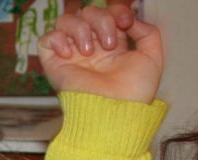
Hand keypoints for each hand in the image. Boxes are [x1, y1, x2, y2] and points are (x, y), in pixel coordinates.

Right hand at [38, 0, 162, 102]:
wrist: (114, 111)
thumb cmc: (133, 92)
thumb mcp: (152, 58)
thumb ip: (148, 33)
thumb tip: (130, 20)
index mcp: (112, 45)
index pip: (107, 13)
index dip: (116, 10)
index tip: (125, 22)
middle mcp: (90, 47)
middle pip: (87, 12)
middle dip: (101, 20)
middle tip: (109, 43)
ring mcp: (71, 54)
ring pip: (66, 20)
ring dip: (80, 28)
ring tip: (89, 52)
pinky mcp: (54, 63)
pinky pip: (46, 39)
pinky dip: (57, 39)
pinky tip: (70, 54)